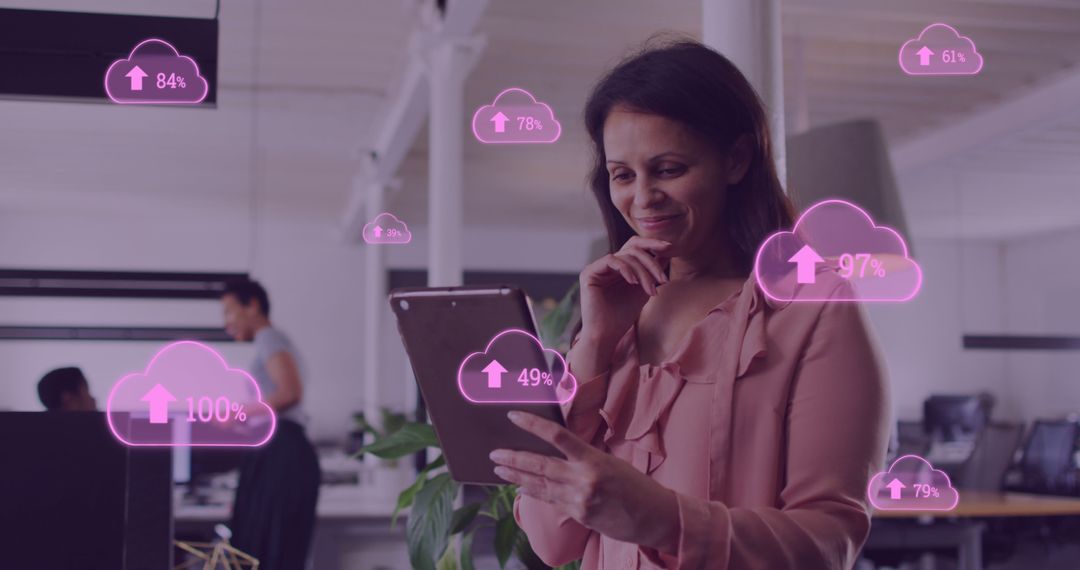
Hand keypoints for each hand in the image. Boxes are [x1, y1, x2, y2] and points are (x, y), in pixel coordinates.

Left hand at [491, 411, 678, 553]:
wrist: (654, 516)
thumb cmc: (634, 485)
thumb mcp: (610, 461)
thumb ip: (582, 457)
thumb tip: (554, 450)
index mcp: (594, 459)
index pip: (557, 436)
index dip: (533, 425)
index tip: (514, 416)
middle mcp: (584, 479)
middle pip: (540, 465)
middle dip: (514, 458)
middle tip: (494, 453)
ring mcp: (579, 500)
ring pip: (539, 485)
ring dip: (516, 476)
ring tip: (499, 468)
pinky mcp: (579, 515)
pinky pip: (550, 500)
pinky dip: (533, 492)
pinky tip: (520, 487)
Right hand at [577, 237, 671, 353]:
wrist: (607, 334)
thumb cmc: (623, 315)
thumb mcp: (644, 290)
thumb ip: (652, 271)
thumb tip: (668, 252)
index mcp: (619, 266)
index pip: (635, 246)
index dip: (652, 243)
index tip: (670, 247)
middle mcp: (607, 264)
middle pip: (633, 248)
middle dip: (651, 261)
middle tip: (663, 279)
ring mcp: (597, 267)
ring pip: (625, 256)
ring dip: (643, 272)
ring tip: (650, 290)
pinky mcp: (589, 273)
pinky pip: (611, 260)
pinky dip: (626, 269)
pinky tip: (633, 283)